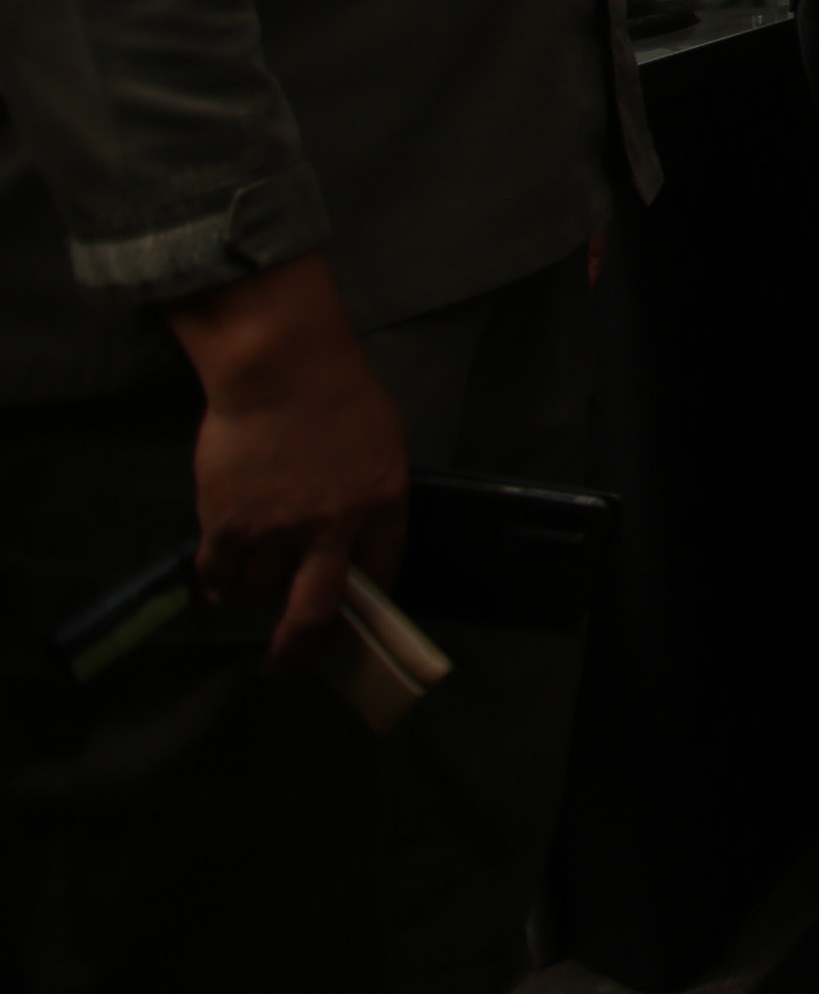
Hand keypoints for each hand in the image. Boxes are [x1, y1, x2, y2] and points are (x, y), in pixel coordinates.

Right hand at [164, 256, 408, 670]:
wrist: (281, 370)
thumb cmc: (340, 393)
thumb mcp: (382, 442)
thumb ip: (372, 490)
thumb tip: (356, 528)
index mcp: (382, 506)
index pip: (382, 572)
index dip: (368, 597)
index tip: (356, 612)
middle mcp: (332, 529)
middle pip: (314, 611)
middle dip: (298, 648)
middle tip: (282, 667)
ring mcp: (277, 531)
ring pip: (259, 592)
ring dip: (252, 597)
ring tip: (247, 592)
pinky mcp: (228, 523)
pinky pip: (217, 573)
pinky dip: (216, 584)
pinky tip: (217, 583)